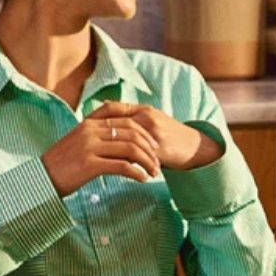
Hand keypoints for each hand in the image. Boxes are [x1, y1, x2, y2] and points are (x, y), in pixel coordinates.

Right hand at [42, 110, 161, 196]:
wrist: (39, 180)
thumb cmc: (62, 164)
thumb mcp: (80, 142)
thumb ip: (100, 136)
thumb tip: (125, 140)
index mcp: (90, 124)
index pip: (127, 122)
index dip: (145, 134)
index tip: (155, 147)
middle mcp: (91, 131)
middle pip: (132, 134)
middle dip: (150, 148)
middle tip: (158, 162)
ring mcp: (89, 147)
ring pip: (130, 149)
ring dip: (146, 161)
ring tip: (153, 172)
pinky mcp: (89, 164)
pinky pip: (122, 166)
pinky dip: (136, 172)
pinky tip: (142, 179)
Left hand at [90, 101, 220, 171]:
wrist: (195, 147)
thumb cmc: (170, 136)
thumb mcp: (151, 121)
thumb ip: (131, 118)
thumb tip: (104, 108)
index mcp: (143, 110)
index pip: (112, 108)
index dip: (94, 117)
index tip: (80, 128)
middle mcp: (147, 117)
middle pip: (114, 124)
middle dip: (97, 135)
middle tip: (81, 146)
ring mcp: (153, 132)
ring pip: (123, 140)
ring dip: (108, 150)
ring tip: (94, 159)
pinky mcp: (158, 149)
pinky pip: (135, 155)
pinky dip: (122, 161)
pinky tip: (112, 167)